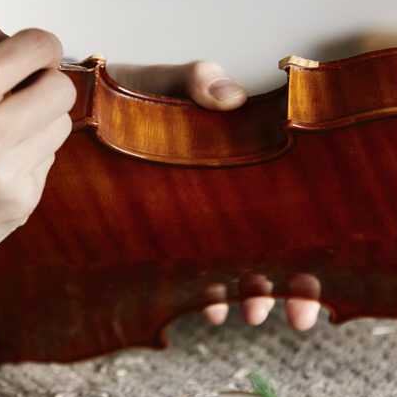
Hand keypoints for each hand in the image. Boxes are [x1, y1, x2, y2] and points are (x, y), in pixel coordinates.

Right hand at [0, 13, 76, 280]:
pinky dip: (27, 155)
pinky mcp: (21, 205)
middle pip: (61, 88)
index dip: (38, 45)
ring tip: (1, 130)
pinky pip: (47, 161)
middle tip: (21, 90)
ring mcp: (7, 176)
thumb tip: (9, 35)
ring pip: (60, 125)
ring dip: (38, 119)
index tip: (31, 54)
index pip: (36, 49)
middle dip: (44, 81)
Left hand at [105, 60, 320, 330]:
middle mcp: (232, 199)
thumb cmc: (133, 94)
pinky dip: (206, 295)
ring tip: (252, 312)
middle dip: (292, 291)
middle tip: (297, 316)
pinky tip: (209, 307)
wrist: (84, 109)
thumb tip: (228, 96)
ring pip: (241, 270)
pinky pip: (192, 274)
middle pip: (278, 253)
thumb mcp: (167, 83)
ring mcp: (199, 221)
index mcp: (247, 162)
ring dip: (255, 296)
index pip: (295, 216)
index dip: (309, 257)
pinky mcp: (164, 234)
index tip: (312, 290)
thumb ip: (197, 80)